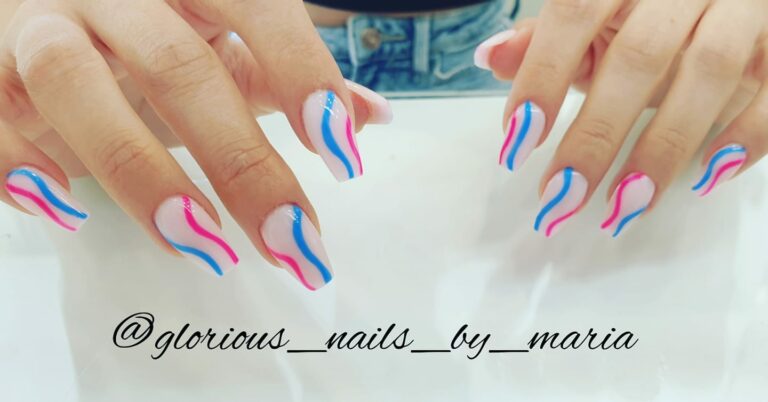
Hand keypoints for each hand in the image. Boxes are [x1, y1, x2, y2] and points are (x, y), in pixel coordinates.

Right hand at [0, 0, 391, 289]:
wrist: (39, 2)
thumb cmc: (144, 27)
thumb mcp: (219, 36)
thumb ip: (286, 72)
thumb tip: (370, 116)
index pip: (259, 7)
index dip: (303, 75)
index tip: (341, 155)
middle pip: (180, 67)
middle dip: (243, 165)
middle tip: (292, 240)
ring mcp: (37, 22)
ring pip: (76, 86)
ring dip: (143, 176)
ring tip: (201, 245)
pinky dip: (24, 166)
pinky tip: (66, 212)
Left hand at [476, 0, 767, 236]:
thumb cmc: (652, 9)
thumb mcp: (596, 14)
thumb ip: (546, 38)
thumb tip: (491, 57)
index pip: (574, 12)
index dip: (542, 76)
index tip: (516, 143)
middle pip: (639, 56)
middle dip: (596, 135)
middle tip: (563, 197)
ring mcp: (743, 5)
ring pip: (710, 71)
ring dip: (663, 148)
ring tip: (624, 207)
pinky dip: (747, 134)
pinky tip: (708, 177)